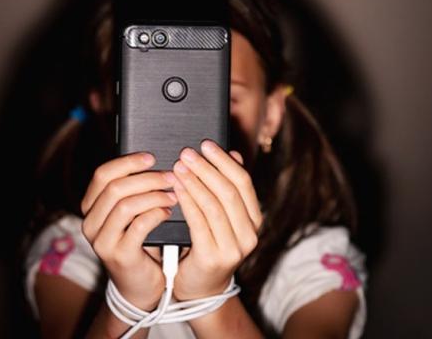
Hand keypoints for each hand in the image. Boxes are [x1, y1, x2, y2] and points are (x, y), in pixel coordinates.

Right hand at [80, 152, 176, 309]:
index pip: (102, 174)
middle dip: (147, 178)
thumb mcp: (132, 213)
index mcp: (91, 206)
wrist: (141, 284)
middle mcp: (90, 223)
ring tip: (174, 194)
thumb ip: (134, 190)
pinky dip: (156, 214)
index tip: (152, 157)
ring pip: (126, 205)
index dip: (128, 163)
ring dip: (154, 195)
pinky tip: (169, 212)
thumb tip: (154, 160)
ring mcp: (102, 241)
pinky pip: (138, 226)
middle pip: (114, 187)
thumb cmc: (140, 241)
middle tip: (171, 176)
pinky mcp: (119, 255)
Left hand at [168, 140, 262, 300]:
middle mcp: (250, 234)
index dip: (224, 161)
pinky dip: (187, 202)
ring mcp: (234, 248)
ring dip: (195, 182)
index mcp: (254, 220)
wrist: (200, 288)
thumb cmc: (208, 246)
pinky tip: (177, 188)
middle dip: (207, 168)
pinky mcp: (213, 258)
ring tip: (179, 166)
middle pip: (230, 192)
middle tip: (187, 152)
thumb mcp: (222, 217)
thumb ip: (227, 190)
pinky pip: (199, 223)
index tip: (206, 144)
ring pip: (214, 206)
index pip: (244, 183)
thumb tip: (234, 154)